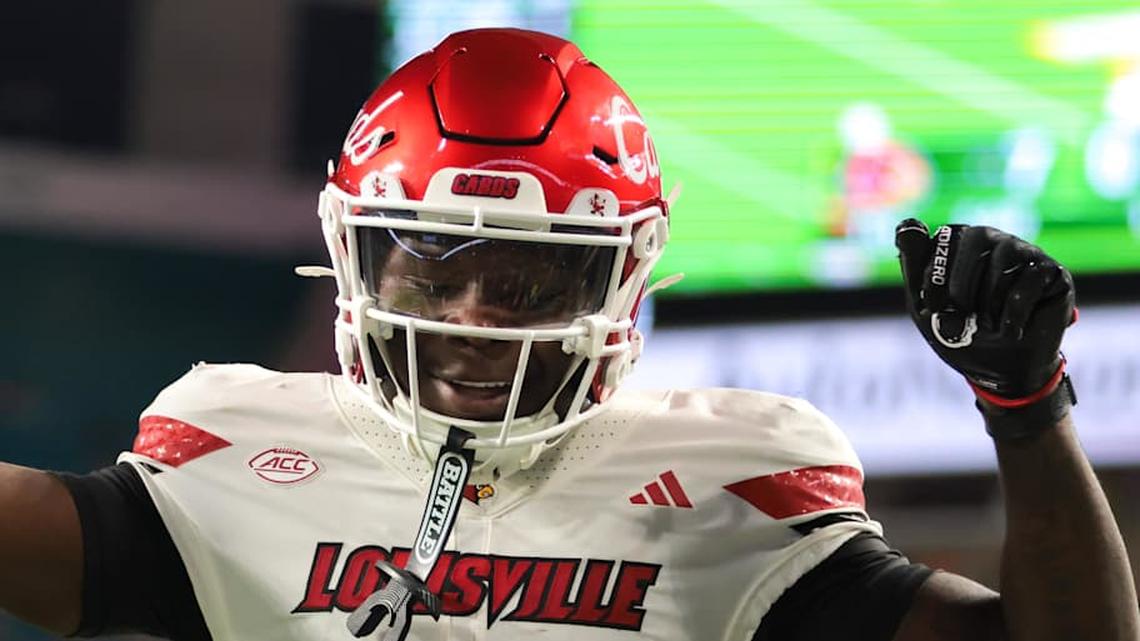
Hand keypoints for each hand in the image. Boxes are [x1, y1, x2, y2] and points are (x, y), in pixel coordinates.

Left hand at [894, 219, 1076, 435]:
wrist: (1001, 372)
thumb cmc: (960, 335)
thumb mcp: (925, 306)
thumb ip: (914, 266)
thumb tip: (906, 224)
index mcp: (960, 243)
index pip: (944, 236)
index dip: (934, 274)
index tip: (930, 307)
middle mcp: (994, 239)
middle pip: (975, 237)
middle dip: (960, 285)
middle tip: (958, 317)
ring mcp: (1026, 252)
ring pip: (1003, 260)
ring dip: (987, 304)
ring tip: (988, 327)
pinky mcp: (1053, 272)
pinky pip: (1029, 282)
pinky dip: (1013, 315)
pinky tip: (1011, 331)